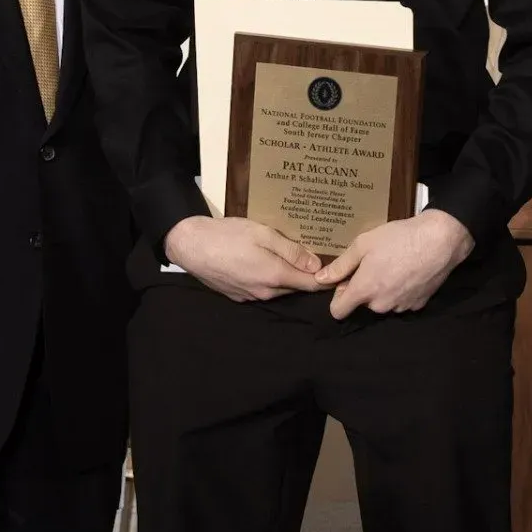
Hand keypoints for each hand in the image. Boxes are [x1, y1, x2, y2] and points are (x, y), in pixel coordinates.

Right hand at [164, 215, 323, 301]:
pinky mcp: (238, 296)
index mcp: (275, 276)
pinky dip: (269, 278)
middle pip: (295, 287)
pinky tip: (264, 262)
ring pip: (279, 288)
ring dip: (287, 276)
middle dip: (307, 275)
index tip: (340, 273)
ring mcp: (250, 296)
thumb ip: (291, 251)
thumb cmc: (228, 235)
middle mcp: (265, 293)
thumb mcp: (264, 234)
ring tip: (291, 257)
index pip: (310, 285)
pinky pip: (262, 289)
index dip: (327, 280)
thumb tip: (317, 266)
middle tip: (316, 256)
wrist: (191, 246)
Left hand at [316, 210, 473, 318]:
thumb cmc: (399, 238)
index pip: (338, 312)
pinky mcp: (418, 304)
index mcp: (364, 290)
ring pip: (383, 303)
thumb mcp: (363, 244)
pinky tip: (407, 271)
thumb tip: (320, 279)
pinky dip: (401, 290)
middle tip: (373, 264)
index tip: (346, 282)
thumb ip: (340, 265)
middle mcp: (381, 305)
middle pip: (363, 304)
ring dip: (383, 289)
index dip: (338, 297)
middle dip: (364, 288)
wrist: (440, 240)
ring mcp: (401, 306)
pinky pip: (401, 301)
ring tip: (393, 264)